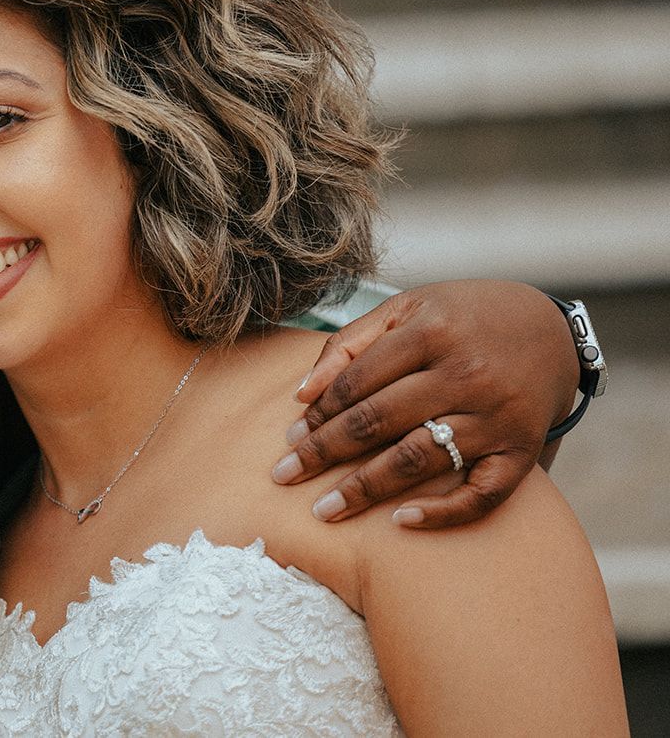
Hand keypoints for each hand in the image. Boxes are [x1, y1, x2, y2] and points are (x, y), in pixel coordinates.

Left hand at [271, 280, 577, 527]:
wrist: (550, 329)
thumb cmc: (459, 319)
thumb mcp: (406, 310)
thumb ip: (350, 344)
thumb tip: (301, 395)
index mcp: (430, 332)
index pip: (357, 381)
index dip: (318, 413)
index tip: (288, 438)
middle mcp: (465, 373)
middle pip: (378, 421)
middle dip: (323, 453)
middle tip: (283, 478)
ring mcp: (496, 415)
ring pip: (419, 458)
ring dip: (365, 488)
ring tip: (323, 510)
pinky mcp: (522, 449)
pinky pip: (483, 492)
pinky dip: (444, 512)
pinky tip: (400, 522)